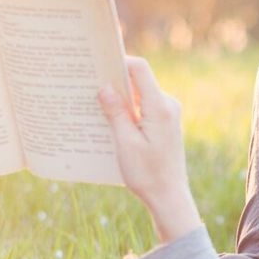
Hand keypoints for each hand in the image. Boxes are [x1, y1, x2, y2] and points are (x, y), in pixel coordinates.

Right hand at [99, 56, 199, 241]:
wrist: (169, 196)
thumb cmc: (147, 173)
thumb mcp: (125, 142)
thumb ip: (116, 112)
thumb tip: (105, 87)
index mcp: (160, 106)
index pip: (140, 69)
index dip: (119, 62)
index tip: (98, 64)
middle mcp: (167, 105)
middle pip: (138, 81)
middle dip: (115, 82)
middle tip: (89, 85)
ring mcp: (167, 115)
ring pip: (139, 96)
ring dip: (119, 99)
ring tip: (95, 105)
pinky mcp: (164, 124)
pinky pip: (143, 109)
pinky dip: (127, 111)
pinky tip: (109, 121)